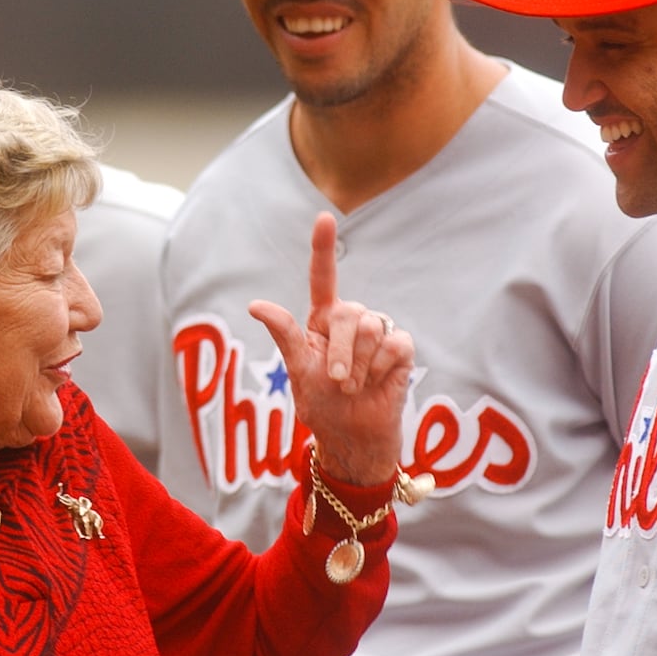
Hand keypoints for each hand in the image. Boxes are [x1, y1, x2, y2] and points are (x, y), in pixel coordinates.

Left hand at [248, 212, 412, 484]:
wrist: (352, 437)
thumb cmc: (321, 404)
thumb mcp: (297, 370)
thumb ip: (284, 334)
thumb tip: (255, 305)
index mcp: (322, 319)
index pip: (323, 277)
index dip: (323, 248)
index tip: (324, 218)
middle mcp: (351, 320)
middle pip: (349, 313)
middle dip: (341, 353)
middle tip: (339, 383)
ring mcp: (378, 332)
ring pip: (371, 328)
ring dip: (360, 366)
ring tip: (355, 387)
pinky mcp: (401, 348)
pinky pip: (394, 344)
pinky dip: (381, 369)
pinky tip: (377, 383)